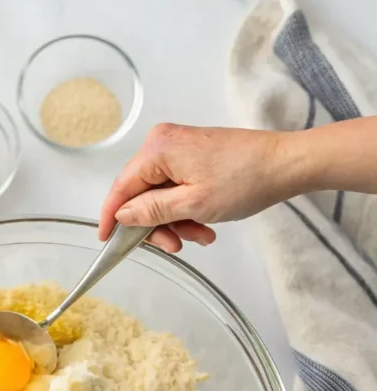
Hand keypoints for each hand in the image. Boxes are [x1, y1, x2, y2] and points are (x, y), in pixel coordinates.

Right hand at [99, 123, 296, 251]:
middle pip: (140, 194)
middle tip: (175, 246)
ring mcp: (178, 148)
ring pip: (159, 195)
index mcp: (157, 149)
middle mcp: (162, 143)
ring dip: (175, 222)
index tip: (106, 242)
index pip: (121, 188)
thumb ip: (151, 211)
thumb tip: (122, 216)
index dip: (111, 218)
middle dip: (156, 225)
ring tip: (200, 236)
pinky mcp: (193, 155)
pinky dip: (186, 210)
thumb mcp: (192, 204)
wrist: (285, 165)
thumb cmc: (244, 180)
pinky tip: (205, 226)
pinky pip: (176, 188)